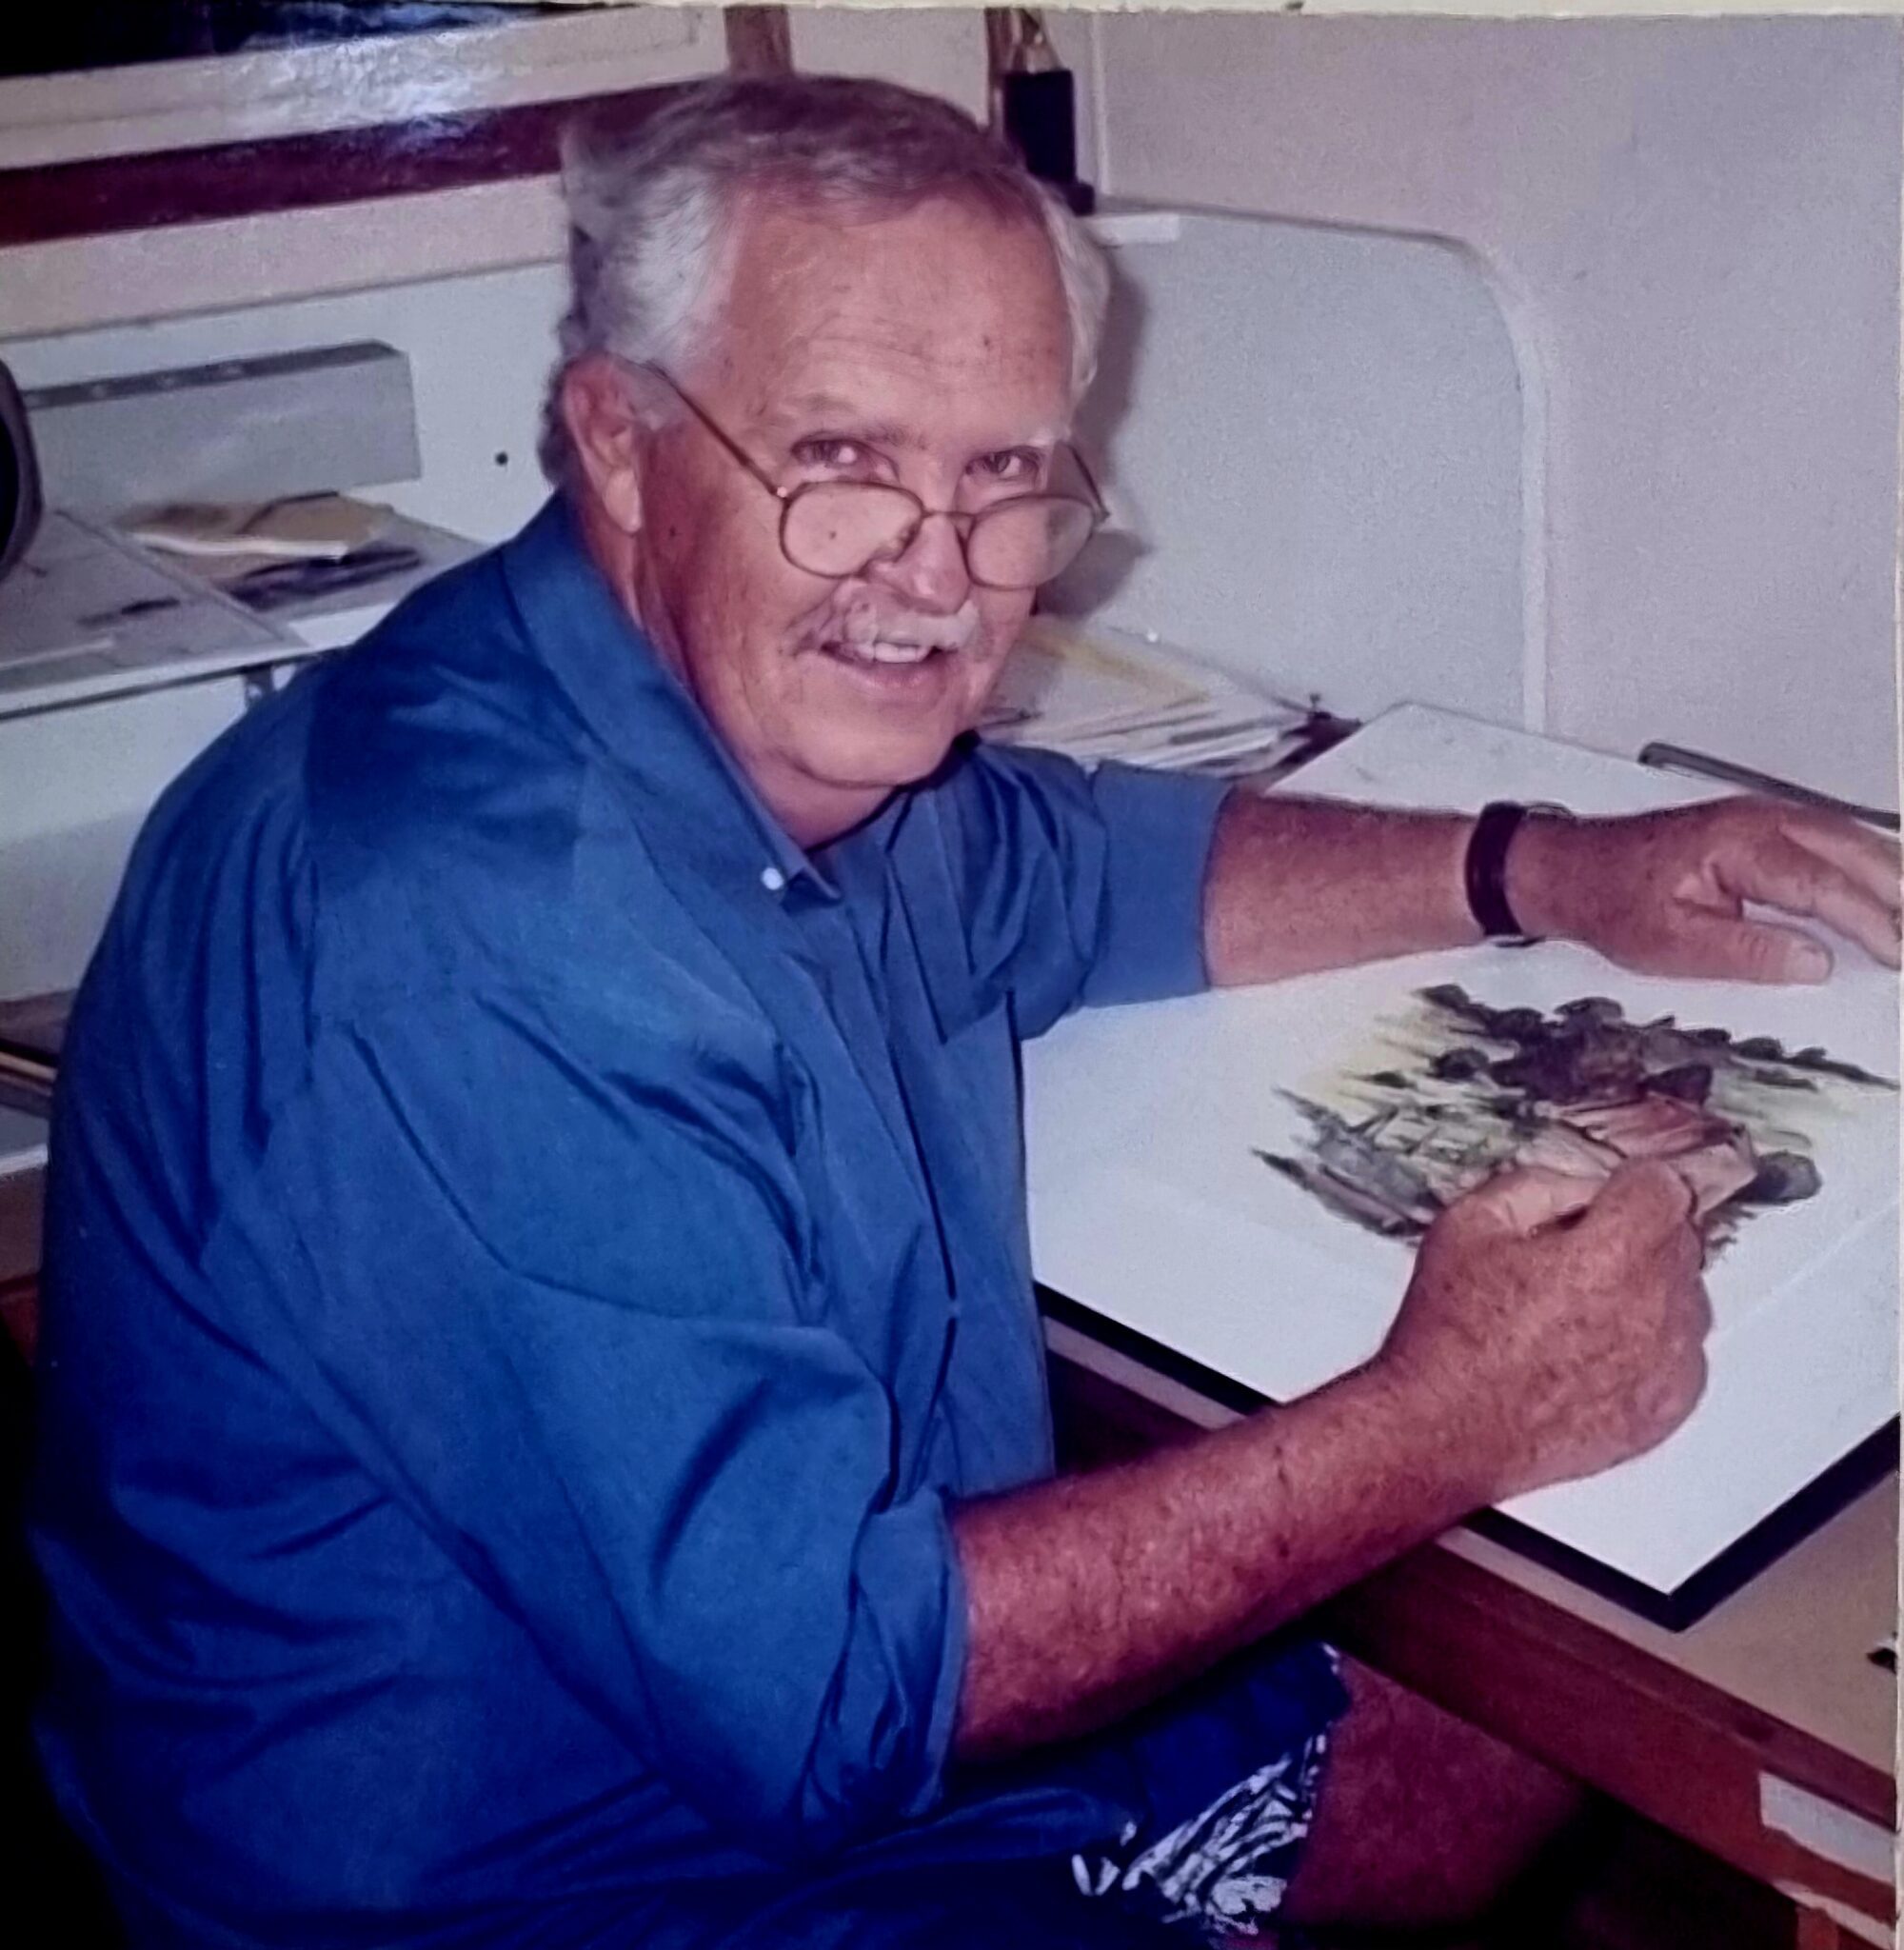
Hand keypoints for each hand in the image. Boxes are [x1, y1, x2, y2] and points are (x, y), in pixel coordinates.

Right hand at [1375, 1163, 1710, 1501]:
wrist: (1446, 1427)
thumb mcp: (1470, 1223)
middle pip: (1678, 1239)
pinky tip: (1588, 1350)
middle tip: (1572, 1256)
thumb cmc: (1452, 1335)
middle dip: (1634, 1235)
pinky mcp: (1667, 1407)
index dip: (1628, 1184)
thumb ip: (1539, 1183)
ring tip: (1575, 1310)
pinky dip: (1648, 1346)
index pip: (1665, 1185)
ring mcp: (1670, 1363)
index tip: (1607, 1195)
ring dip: (1646, 1291)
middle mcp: (1656, 1307)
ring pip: (1684, 1298)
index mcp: (1613, 1252)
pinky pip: (1680, 1355)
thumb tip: (1580, 1184)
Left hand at [1506, 798, 1900, 982]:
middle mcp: (1759, 820)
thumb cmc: (1610, 900)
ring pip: (1847, 838)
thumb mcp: (1672, 944)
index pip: (1824, 885)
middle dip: (1897, 891)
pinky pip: (1828, 838)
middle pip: (1852, 851)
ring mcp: (1761, 817)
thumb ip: (1748, 952)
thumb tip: (1814, 962)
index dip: (1870, 923)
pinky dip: (1862, 862)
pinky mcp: (1758, 825)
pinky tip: (1883, 885)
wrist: (1570, 869)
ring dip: (1888, 872)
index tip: (1898, 953)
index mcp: (1740, 845)